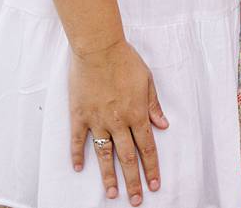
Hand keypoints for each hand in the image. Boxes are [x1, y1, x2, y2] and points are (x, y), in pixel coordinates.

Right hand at [68, 38, 166, 204]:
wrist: (98, 48)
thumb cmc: (125, 60)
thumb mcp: (147, 80)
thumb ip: (153, 105)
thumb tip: (162, 125)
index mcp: (137, 113)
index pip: (147, 147)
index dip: (152, 167)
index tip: (155, 184)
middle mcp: (118, 121)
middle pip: (128, 157)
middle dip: (134, 181)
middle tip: (137, 200)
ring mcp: (97, 120)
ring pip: (104, 155)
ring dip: (109, 176)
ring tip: (112, 194)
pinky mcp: (79, 115)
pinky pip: (77, 140)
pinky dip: (77, 155)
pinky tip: (79, 169)